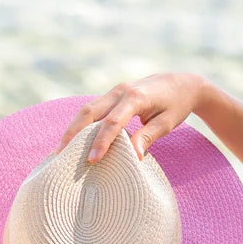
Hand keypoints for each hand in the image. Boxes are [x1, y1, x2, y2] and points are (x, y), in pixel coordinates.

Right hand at [53, 73, 207, 162]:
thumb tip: (133, 158)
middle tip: (60, 155)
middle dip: (73, 133)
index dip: (101, 142)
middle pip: (90, 112)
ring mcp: (115, 91)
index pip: (112, 122)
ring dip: (72, 129)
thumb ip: (147, 137)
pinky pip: (93, 109)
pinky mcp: (113, 95)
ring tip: (60, 150)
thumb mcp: (167, 123)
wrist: (183, 83)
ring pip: (87, 109)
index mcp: (136, 97)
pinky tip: (73, 140)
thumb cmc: (176, 105)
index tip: (92, 160)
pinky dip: (81, 125)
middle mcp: (121, 91)